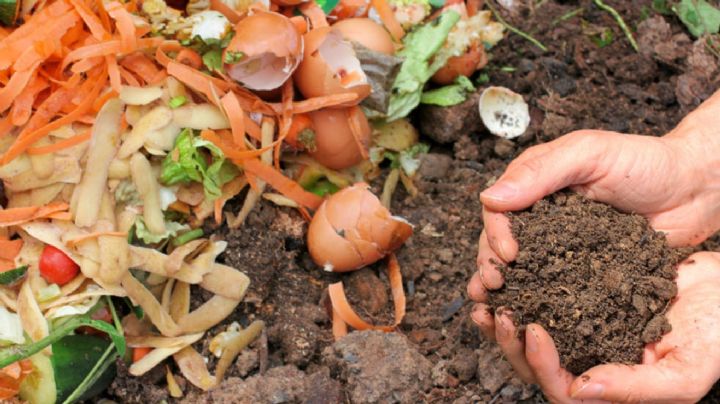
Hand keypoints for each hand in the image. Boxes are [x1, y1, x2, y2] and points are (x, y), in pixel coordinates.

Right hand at [470, 91, 719, 294]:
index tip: (508, 254)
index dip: (495, 233)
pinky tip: (528, 318)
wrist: (695, 190)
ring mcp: (560, 245)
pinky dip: (537, 302)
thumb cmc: (645, 162)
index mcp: (535, 185)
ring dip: (505, 288)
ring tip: (496, 309)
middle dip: (491, 265)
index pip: (499, 210)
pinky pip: (554, 286)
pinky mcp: (582, 270)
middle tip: (494, 286)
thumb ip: (541, 172)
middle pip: (501, 243)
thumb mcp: (589, 154)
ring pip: (522, 268)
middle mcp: (541, 217)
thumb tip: (489, 197)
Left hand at [472, 252, 719, 402]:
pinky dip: (522, 289)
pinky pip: (542, 300)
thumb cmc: (716, 333)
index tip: (532, 329)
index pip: (562, 390)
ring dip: (506, 319)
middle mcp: (590, 362)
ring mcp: (583, 331)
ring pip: (531, 335)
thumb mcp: (686, 371)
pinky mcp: (580, 300)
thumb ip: (636, 388)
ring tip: (487, 295)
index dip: (542, 365)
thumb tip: (579, 392)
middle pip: (535, 366)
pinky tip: (509, 273)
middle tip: (497, 312)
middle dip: (510, 343)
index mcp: (610, 387)